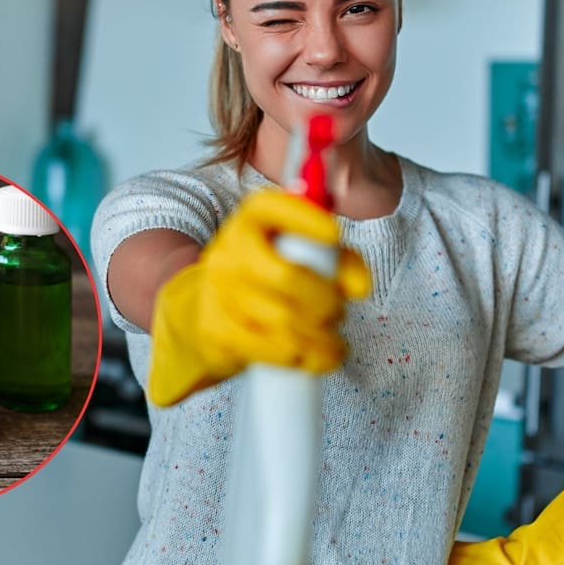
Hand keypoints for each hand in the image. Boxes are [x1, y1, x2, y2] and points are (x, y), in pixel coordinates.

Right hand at [147, 189, 370, 405]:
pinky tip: (320, 357)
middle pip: (286, 276)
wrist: (202, 314)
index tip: (334, 234)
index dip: (303, 218)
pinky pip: (274, 350)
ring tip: (333, 340)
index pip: (268, 207)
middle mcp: (228, 253)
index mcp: (248, 222)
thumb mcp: (296, 255)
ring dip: (322, 336)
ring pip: (284, 320)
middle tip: (340, 310)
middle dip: (325, 299)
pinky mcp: (219, 333)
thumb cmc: (262, 279)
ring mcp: (219, 294)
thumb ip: (336, 259)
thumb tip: (360, 287)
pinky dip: (308, 358)